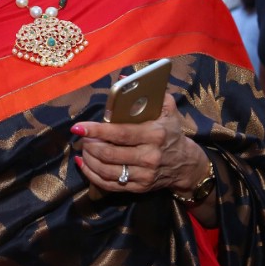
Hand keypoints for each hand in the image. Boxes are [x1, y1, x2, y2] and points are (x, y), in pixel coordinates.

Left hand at [71, 93, 207, 196]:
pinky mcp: (139, 187)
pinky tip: (85, 165)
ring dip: (89, 160)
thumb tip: (123, 78)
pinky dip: (93, 176)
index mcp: (154, 134)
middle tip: (81, 137)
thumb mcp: (168, 109)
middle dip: (90, 145)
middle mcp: (149, 156)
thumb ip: (151, 92)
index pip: (120, 133)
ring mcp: (144, 174)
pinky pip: (110, 184)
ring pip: (107, 171)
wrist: (186, 164)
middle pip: (110, 154)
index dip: (97, 130)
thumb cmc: (171, 132)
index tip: (79, 127)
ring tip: (83, 149)